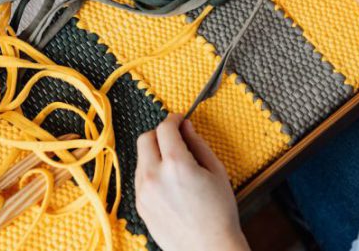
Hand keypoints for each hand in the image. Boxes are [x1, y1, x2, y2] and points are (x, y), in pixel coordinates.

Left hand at [135, 114, 249, 250]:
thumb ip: (198, 144)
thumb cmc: (219, 214)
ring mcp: (143, 192)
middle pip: (145, 139)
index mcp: (176, 164)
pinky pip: (140, 178)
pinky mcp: (140, 205)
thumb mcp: (216, 172)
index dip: (174, 119)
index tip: (180, 120)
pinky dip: (151, 172)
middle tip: (175, 139)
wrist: (208, 249)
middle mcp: (154, 176)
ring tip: (175, 166)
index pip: (165, 128)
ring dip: (154, 153)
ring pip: (140, 158)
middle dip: (159, 134)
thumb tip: (186, 127)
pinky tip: (169, 183)